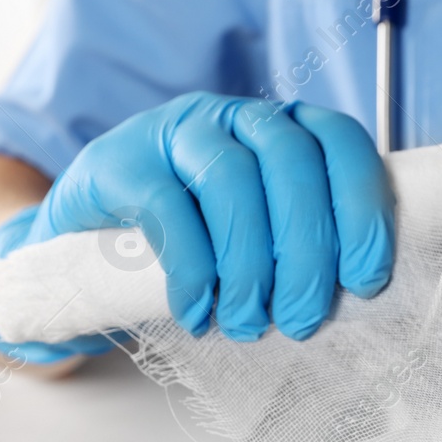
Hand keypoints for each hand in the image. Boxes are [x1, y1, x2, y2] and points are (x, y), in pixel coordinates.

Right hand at [0, 93, 393, 361]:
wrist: (77, 243)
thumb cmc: (188, 246)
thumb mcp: (254, 239)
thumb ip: (300, 250)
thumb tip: (358, 300)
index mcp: (282, 128)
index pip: (339, 144)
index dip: (362, 207)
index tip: (365, 279)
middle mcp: (233, 117)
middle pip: (290, 163)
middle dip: (306, 250)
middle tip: (300, 319)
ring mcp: (174, 133)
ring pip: (231, 181)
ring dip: (248, 265)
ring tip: (245, 323)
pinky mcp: (120, 162)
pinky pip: (167, 209)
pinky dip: (190, 269)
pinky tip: (196, 311)